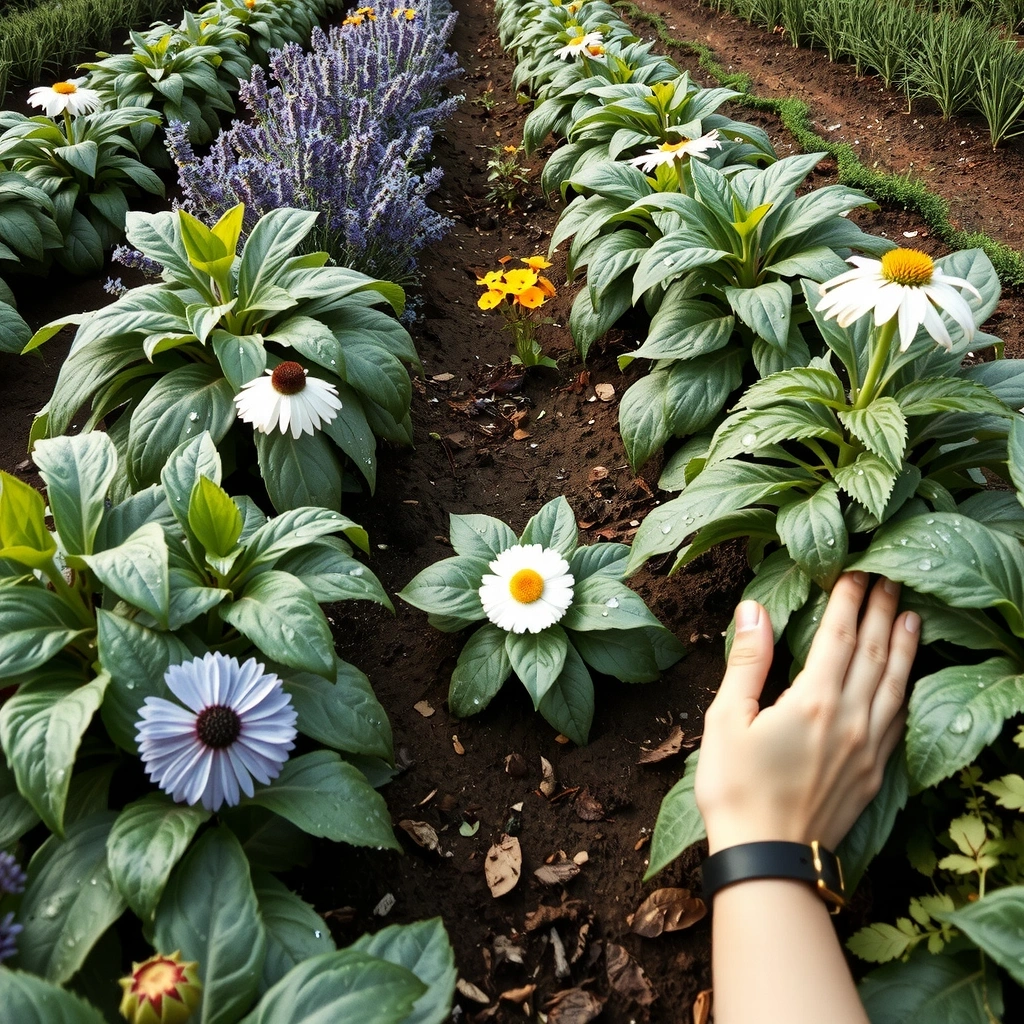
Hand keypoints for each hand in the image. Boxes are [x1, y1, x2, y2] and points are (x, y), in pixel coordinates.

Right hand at [694, 572, 918, 853]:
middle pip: (874, 654)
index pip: (839, 636)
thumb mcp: (727, 719)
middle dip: (882, 612)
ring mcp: (868, 748)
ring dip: (904, 648)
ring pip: (895, 686)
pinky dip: (907, 691)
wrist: (768, 859)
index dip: (849, 600)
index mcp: (814, 701)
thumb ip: (748, 661)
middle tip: (891, 578)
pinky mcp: (874, 774)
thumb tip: (754, 609)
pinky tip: (908, 681)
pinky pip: (899, 721)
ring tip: (913, 617)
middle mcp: (851, 719)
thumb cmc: (735, 788)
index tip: (856, 571)